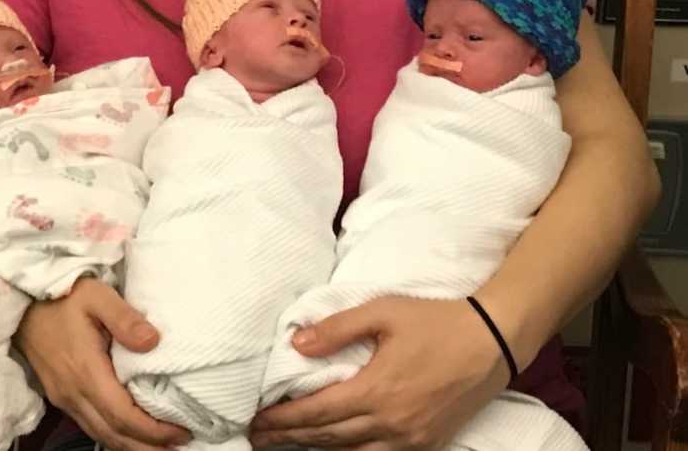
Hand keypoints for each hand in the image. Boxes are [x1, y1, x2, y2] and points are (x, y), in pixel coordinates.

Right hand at [15, 277, 191, 450]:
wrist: (22, 302)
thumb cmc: (65, 295)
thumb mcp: (98, 296)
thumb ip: (125, 318)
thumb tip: (153, 341)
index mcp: (86, 372)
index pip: (123, 415)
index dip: (153, 430)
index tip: (180, 431)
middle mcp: (73, 393)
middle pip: (113, 434)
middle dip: (147, 445)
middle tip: (180, 445)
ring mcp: (64, 397)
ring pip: (100, 433)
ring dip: (130, 444)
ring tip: (160, 446)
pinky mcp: (60, 395)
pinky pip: (90, 424)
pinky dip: (113, 434)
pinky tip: (129, 432)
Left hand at [250, 297, 508, 450]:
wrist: (491, 341)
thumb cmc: (434, 321)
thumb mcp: (383, 312)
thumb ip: (337, 329)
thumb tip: (297, 343)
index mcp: (375, 391)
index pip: (316, 413)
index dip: (283, 420)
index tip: (257, 421)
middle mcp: (390, 424)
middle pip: (328, 439)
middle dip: (290, 439)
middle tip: (259, 438)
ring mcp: (410, 439)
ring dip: (317, 450)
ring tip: (289, 445)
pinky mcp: (427, 443)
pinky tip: (337, 449)